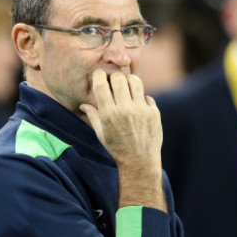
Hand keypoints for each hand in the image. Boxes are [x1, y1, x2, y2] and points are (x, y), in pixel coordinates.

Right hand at [80, 69, 165, 210]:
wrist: (140, 161)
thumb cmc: (117, 148)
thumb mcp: (101, 133)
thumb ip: (93, 116)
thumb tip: (83, 104)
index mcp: (108, 114)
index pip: (101, 84)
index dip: (99, 75)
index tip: (99, 75)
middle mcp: (125, 110)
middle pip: (118, 78)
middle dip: (114, 76)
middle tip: (114, 81)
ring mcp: (141, 110)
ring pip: (135, 81)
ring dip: (129, 81)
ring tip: (127, 87)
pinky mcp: (154, 112)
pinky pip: (146, 96)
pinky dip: (141, 98)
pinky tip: (138, 106)